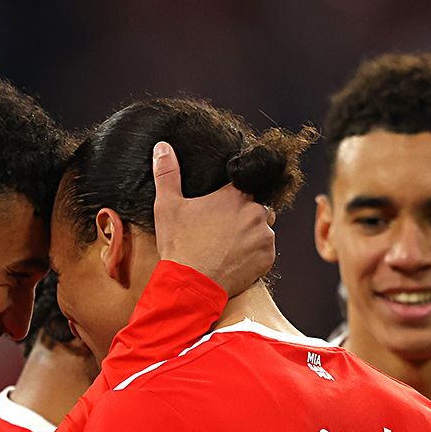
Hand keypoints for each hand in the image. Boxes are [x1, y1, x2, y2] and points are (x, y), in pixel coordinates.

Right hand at [151, 140, 275, 297]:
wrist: (190, 285)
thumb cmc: (179, 245)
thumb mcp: (168, 206)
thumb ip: (167, 173)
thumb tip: (162, 147)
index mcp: (235, 195)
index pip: (243, 186)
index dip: (231, 197)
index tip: (220, 209)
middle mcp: (255, 212)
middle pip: (255, 208)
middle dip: (242, 217)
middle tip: (220, 232)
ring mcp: (264, 236)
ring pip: (262, 229)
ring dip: (250, 235)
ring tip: (226, 248)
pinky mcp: (267, 258)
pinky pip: (265, 251)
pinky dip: (253, 255)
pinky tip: (233, 260)